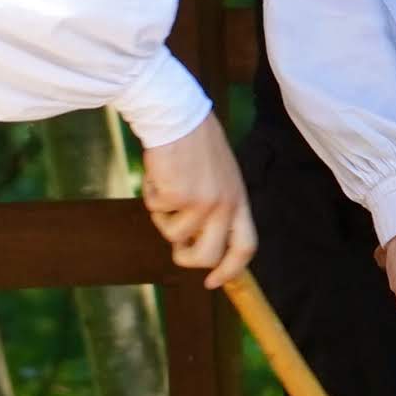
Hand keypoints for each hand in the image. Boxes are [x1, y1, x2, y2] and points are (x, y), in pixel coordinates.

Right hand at [136, 114, 255, 284]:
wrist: (177, 114)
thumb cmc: (194, 141)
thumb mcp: (219, 176)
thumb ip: (216, 205)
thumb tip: (196, 237)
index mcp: (239, 199)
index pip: (245, 246)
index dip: (231, 269)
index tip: (214, 281)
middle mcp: (224, 204)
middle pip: (208, 255)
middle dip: (187, 258)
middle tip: (177, 251)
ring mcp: (201, 202)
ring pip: (172, 234)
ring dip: (162, 215)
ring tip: (164, 187)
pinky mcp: (176, 196)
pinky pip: (155, 210)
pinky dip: (150, 193)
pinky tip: (158, 172)